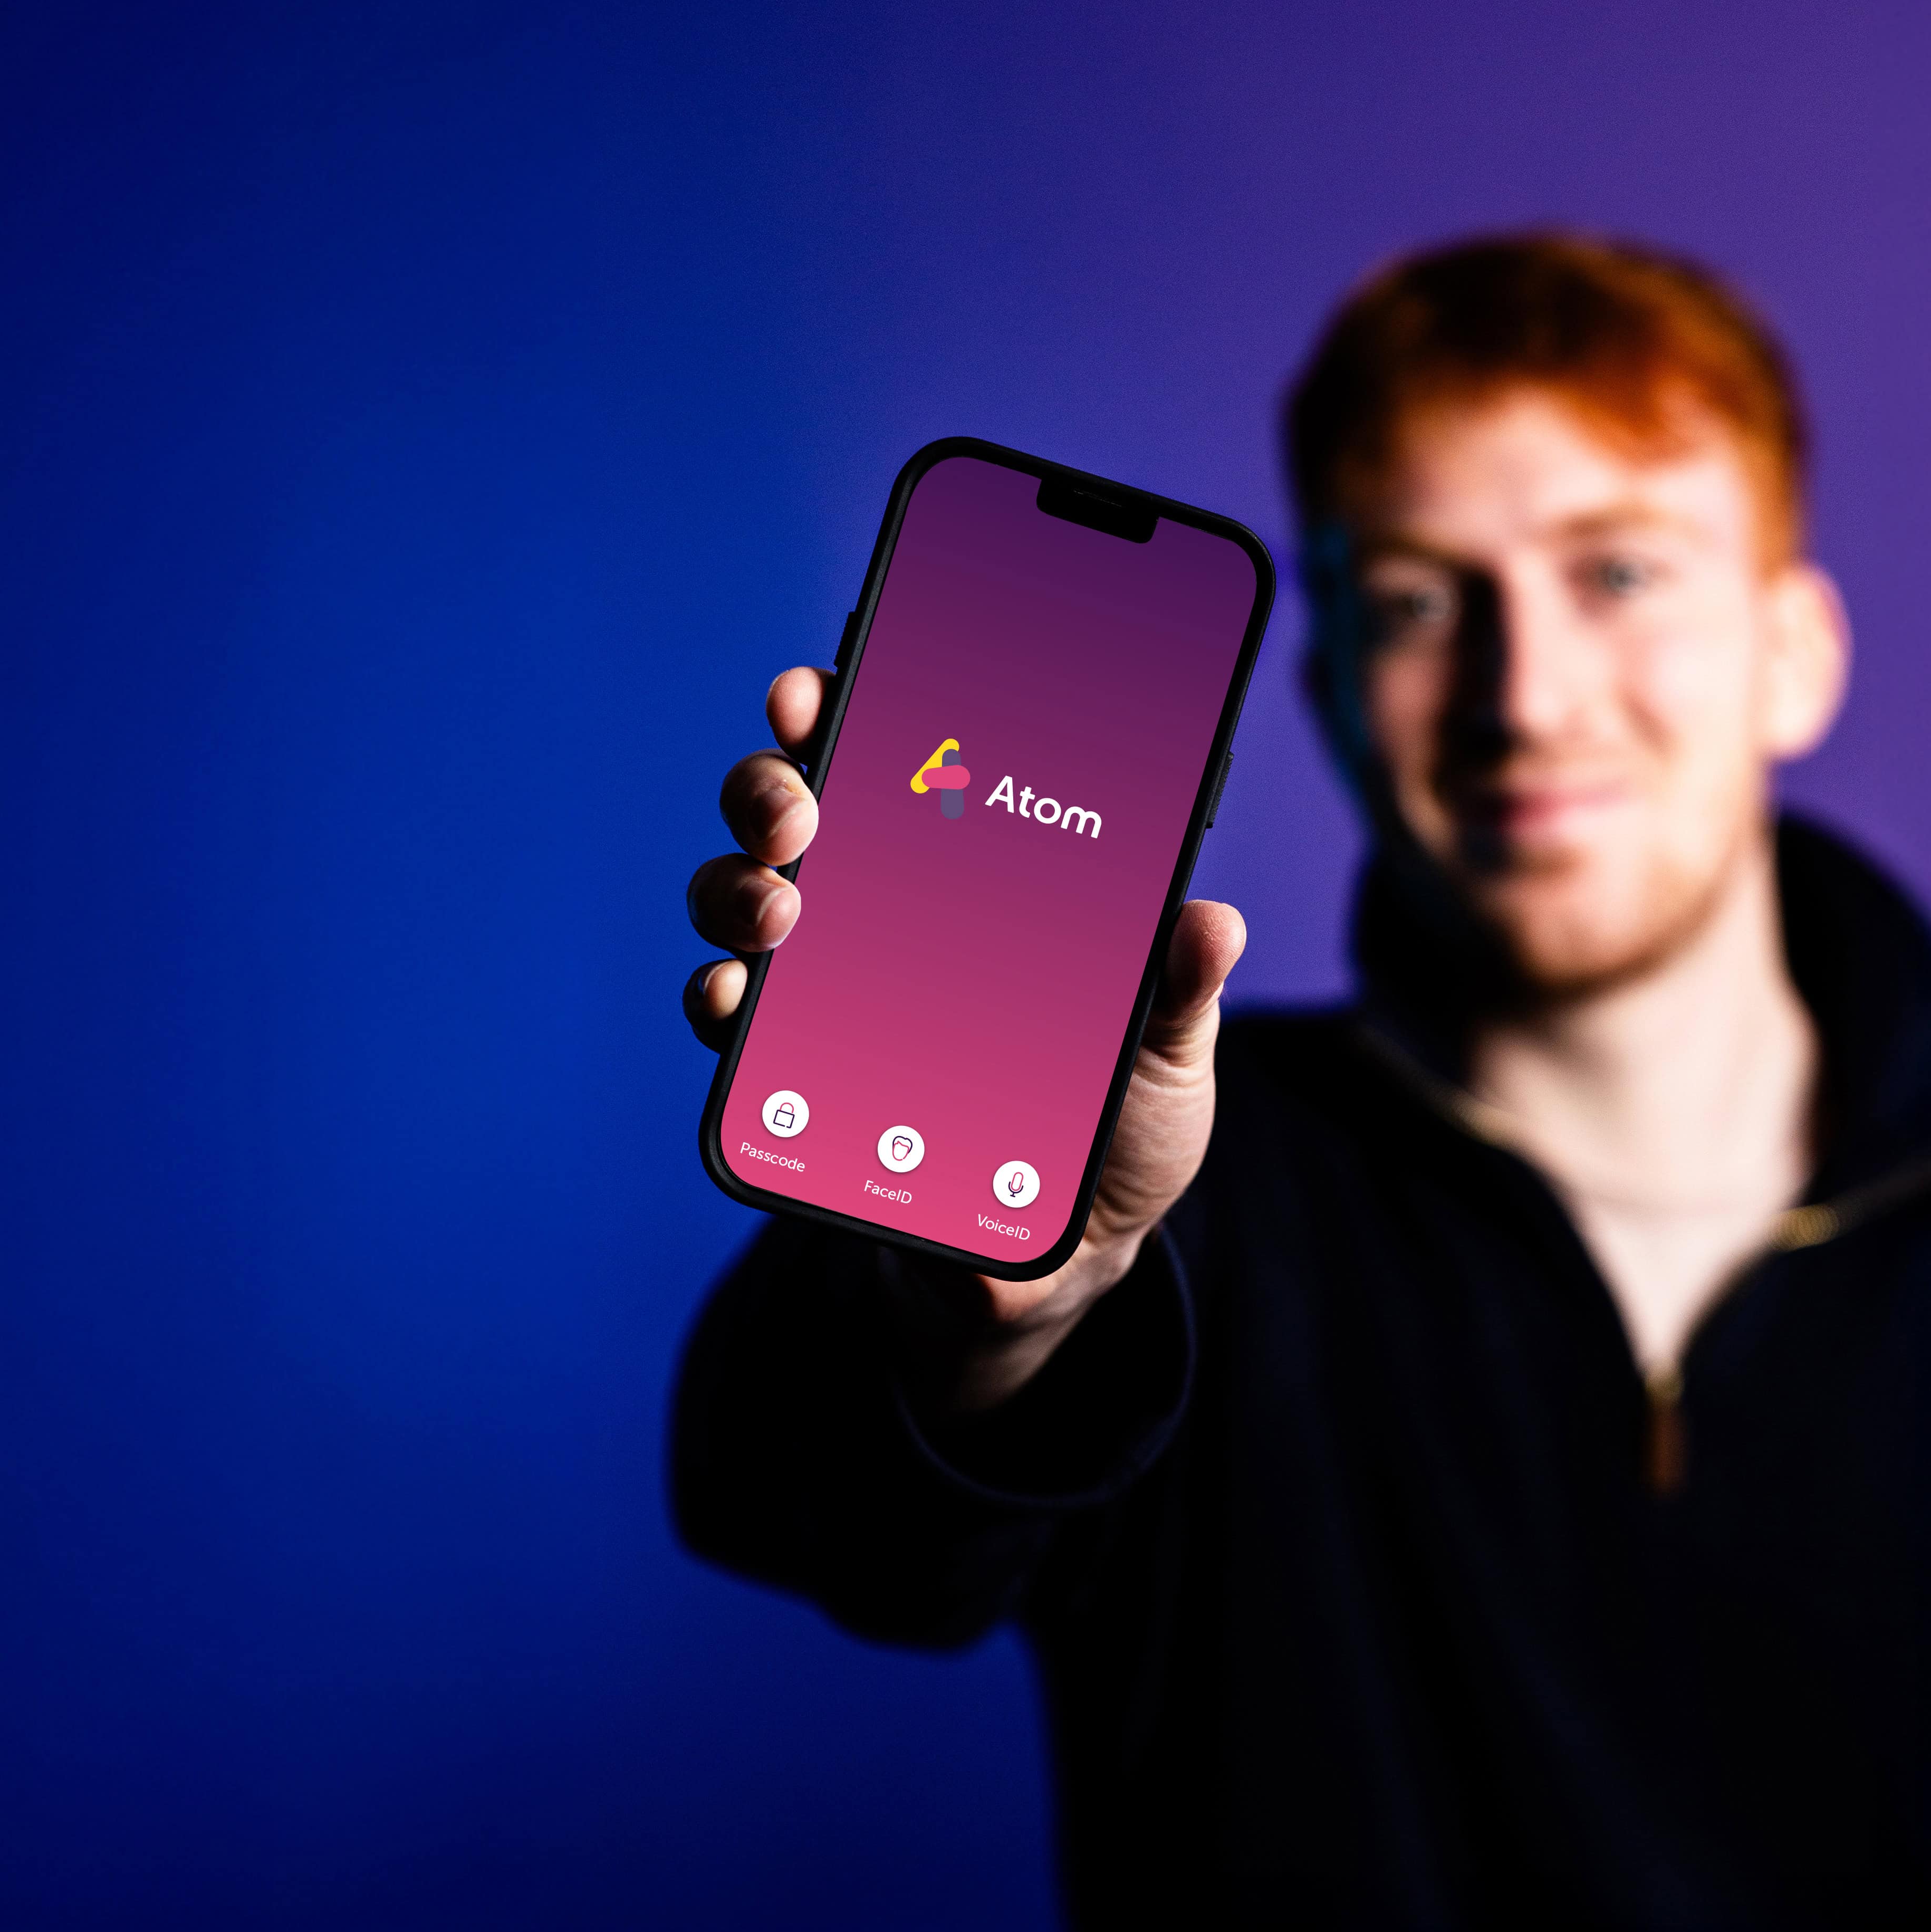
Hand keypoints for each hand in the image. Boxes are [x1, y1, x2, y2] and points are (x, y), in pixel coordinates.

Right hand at [684, 666, 1244, 1407]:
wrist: (1068, 1254)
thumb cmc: (1115, 1126)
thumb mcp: (1164, 1052)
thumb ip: (1179, 989)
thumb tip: (1208, 920)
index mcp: (973, 879)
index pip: (902, 759)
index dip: (852, 702)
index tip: (828, 677)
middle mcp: (884, 912)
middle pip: (797, 810)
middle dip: (776, 783)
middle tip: (802, 802)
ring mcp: (828, 989)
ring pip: (744, 898)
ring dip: (740, 885)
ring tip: (782, 904)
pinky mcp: (795, 1075)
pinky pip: (734, 1020)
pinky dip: (722, 997)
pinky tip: (737, 995)